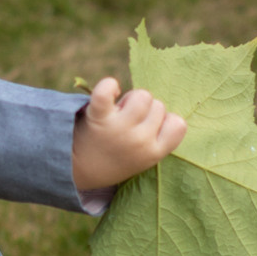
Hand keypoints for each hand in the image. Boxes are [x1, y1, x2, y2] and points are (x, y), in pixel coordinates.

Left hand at [72, 76, 186, 194]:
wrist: (78, 169)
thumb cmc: (115, 158)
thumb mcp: (143, 157)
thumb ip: (157, 137)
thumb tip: (160, 104)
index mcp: (154, 153)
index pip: (178, 124)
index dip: (164, 120)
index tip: (149, 128)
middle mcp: (140, 141)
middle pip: (158, 105)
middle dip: (144, 110)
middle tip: (127, 123)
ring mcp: (120, 129)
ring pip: (142, 95)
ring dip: (130, 99)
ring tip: (117, 112)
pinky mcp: (98, 117)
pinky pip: (106, 91)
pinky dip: (108, 86)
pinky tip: (109, 92)